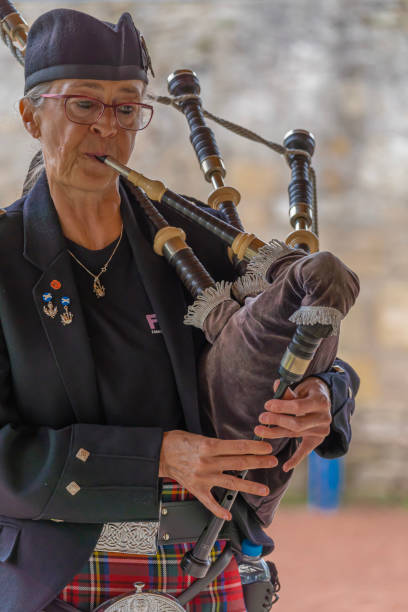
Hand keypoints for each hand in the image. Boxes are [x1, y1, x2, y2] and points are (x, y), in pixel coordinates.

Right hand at [159, 430, 277, 519]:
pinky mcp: (196, 489)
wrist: (159, 454)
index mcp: (209, 447)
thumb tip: (236, 447)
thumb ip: (216, 444)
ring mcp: (203, 477)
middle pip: (239, 463)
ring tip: (264, 489)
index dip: (254, 447)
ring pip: (231, 483)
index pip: (237, 447)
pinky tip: (229, 515)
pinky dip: (219, 510)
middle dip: (258, 462)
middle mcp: (208, 463)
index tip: (267, 447)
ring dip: (249, 486)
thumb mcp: (199, 437)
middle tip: (272, 461)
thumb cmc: (178, 442)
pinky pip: (210, 502)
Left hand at [254, 377, 331, 471]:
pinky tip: (285, 467)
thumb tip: (276, 384)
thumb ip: (288, 391)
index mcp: (320, 402)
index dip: (281, 406)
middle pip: (297, 423)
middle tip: (261, 418)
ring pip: (295, 434)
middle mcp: (324, 417)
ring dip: (276, 432)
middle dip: (277, 420)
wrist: (321, 399)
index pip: (298, 406)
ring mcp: (322, 430)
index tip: (267, 405)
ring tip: (259, 430)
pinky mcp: (318, 439)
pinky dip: (295, 459)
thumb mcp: (300, 389)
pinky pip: (306, 450)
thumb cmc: (306, 393)